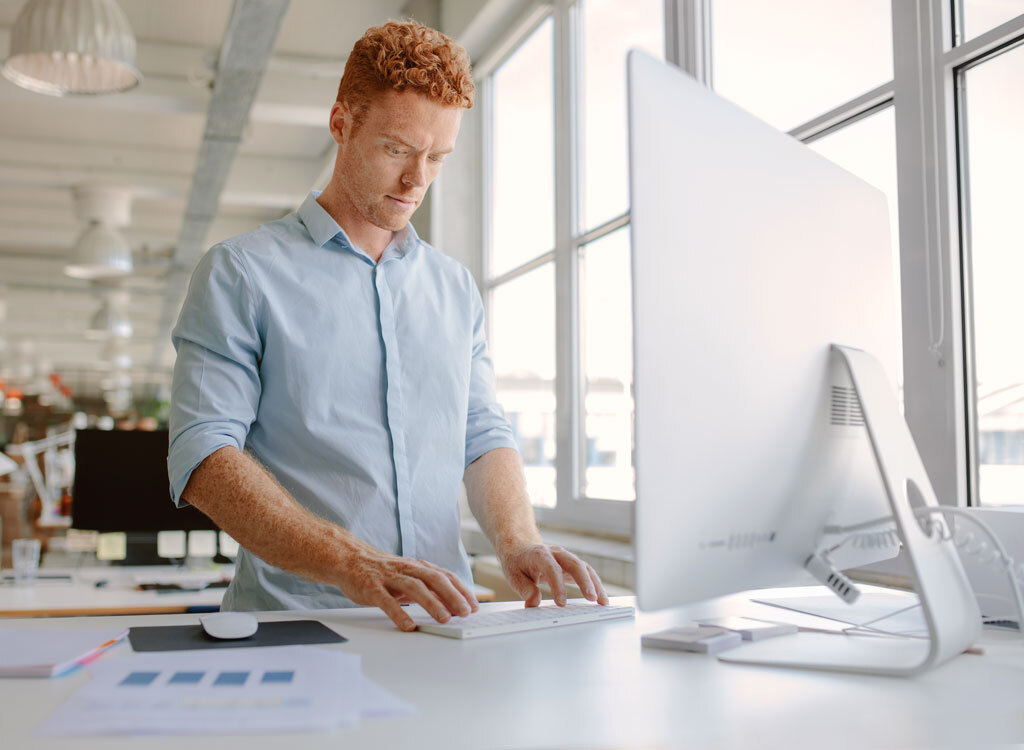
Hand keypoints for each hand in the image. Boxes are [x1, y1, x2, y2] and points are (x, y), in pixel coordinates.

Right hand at [336, 545, 478, 631]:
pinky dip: (399, 613)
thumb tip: (451, 605)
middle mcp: (407, 569)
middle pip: (434, 579)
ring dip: (432, 603)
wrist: (350, 559)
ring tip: (444, 619)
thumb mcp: (409, 577)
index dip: (461, 590)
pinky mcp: (372, 588)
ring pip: (415, 587)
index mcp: (418, 566)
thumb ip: (428, 588)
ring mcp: (390, 577)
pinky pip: (387, 601)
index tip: (474, 606)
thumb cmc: (383, 572)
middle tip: (465, 613)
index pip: (445, 576)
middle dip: (452, 596)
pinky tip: (408, 626)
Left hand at [499, 543, 608, 607]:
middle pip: (574, 564)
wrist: (520, 547)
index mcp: (539, 554)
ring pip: (584, 567)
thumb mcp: (513, 575)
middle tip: (592, 599)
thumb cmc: (517, 562)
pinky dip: (595, 584)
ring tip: (603, 601)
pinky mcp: (571, 565)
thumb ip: (524, 589)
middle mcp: (556, 553)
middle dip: (585, 582)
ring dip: (595, 584)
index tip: (561, 603)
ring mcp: (566, 557)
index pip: (552, 568)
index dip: (558, 585)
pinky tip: (601, 598)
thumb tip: (533, 603)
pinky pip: (586, 572)